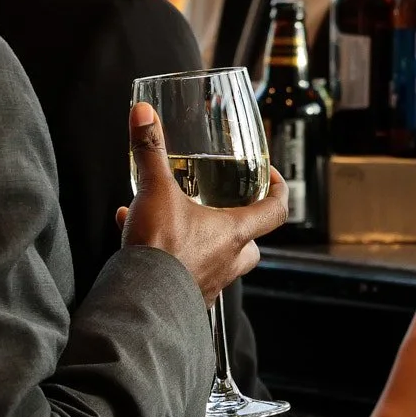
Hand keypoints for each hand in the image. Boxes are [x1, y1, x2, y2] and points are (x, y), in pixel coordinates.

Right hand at [114, 101, 287, 303]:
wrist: (139, 302)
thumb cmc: (159, 251)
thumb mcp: (155, 191)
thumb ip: (150, 150)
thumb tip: (144, 114)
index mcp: (233, 233)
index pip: (274, 212)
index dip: (279, 193)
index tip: (272, 180)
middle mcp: (227, 261)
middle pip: (251, 246)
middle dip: (241, 228)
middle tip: (225, 211)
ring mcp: (207, 283)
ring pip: (218, 262)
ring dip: (202, 244)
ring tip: (174, 223)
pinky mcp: (183, 299)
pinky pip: (182, 274)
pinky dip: (167, 258)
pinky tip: (136, 239)